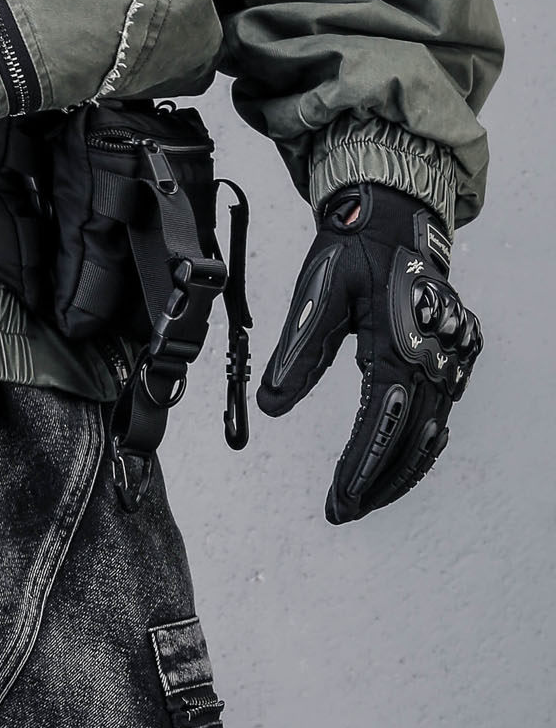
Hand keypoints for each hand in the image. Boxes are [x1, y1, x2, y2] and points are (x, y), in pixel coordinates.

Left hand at [257, 182, 481, 522]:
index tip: (339, 499)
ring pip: (432, 433)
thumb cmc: (353, 251)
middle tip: (344, 509)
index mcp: (399, 341)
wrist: (392, 217)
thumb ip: (298, 352)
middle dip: (378, 481)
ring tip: (363, 498)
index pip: (381, 421)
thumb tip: (271, 403)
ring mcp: (452, 357)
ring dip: (400, 470)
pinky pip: (441, 413)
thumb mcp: (316, 294)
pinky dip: (419, 445)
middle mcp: (436, 355)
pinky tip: (398, 465)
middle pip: (412, 438)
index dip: (360, 465)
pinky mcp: (456, 356)